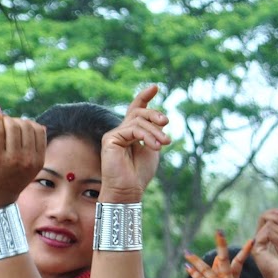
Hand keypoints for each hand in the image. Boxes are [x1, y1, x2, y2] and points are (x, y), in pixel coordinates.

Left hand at [0, 107, 45, 209]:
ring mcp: (12, 159)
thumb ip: (33, 150)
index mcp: (37, 161)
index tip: (16, 129)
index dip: (27, 124)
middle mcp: (27, 160)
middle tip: (5, 127)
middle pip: (25, 125)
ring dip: (5, 120)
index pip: (38, 129)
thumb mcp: (28, 168)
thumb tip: (40, 126)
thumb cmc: (8, 182)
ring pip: (12, 125)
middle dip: (15, 121)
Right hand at [99, 85, 170, 200]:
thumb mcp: (152, 149)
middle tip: (167, 123)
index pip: (135, 110)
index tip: (155, 87)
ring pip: (137, 120)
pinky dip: (146, 136)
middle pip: (139, 112)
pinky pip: (132, 129)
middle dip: (155, 115)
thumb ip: (154, 133)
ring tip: (165, 143)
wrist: (128, 191)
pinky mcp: (110, 139)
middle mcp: (120, 132)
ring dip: (154, 130)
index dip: (144, 97)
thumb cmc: (139, 174)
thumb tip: (160, 120)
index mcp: (130, 134)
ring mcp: (114, 135)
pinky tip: (155, 146)